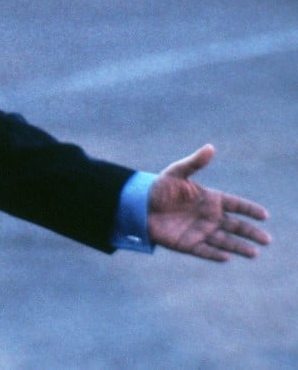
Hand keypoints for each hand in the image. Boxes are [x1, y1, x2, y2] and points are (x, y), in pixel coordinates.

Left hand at [148, 144, 270, 261]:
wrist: (138, 205)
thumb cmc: (159, 187)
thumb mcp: (176, 172)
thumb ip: (194, 162)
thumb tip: (210, 147)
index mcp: (210, 199)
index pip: (235, 205)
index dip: (249, 210)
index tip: (264, 215)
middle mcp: (209, 217)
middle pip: (235, 226)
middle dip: (251, 232)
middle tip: (266, 239)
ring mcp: (200, 231)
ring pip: (224, 241)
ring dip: (239, 247)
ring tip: (254, 253)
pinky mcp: (188, 244)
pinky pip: (204, 251)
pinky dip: (215, 255)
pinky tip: (227, 257)